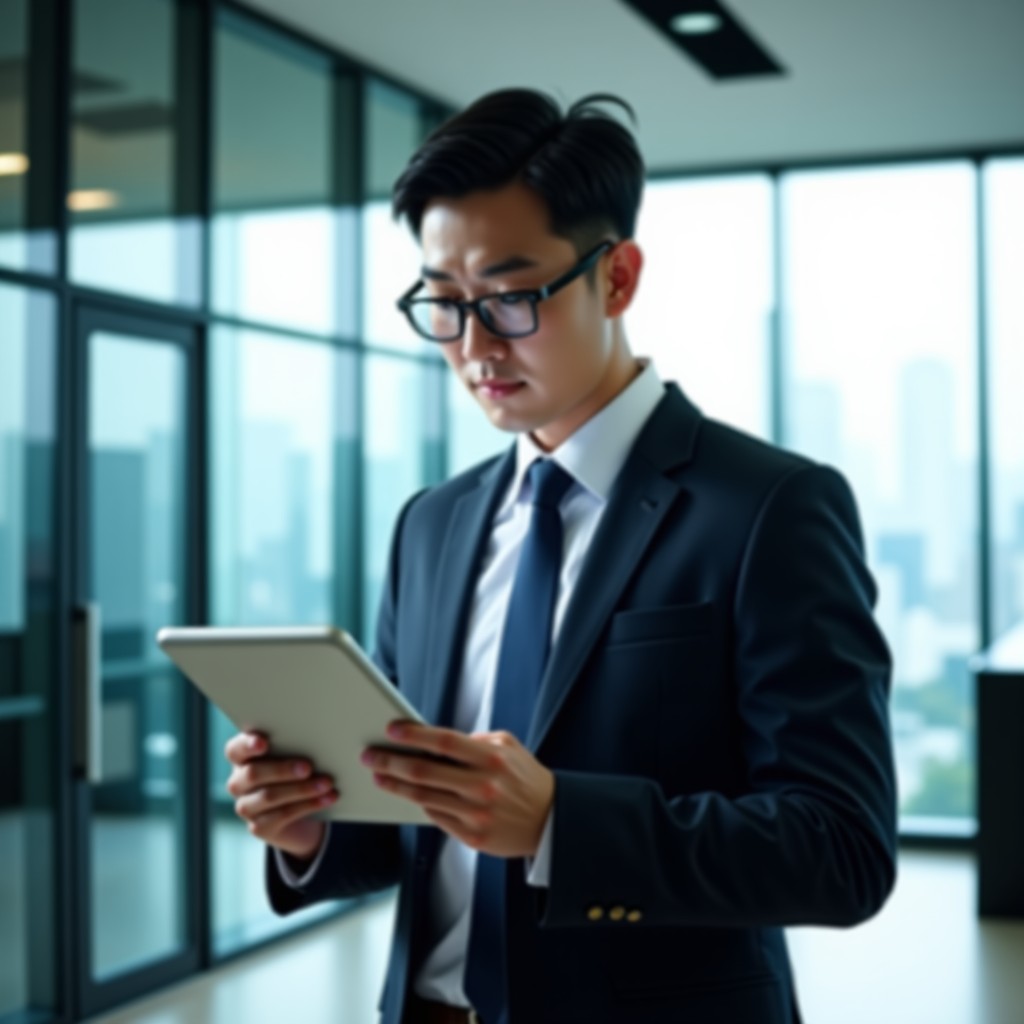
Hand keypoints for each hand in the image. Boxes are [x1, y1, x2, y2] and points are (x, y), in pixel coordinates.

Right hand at [224, 731, 338, 861]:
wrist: (299, 813)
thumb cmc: (295, 771)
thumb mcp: (293, 755)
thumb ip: (294, 745)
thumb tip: (322, 737)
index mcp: (242, 758)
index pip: (235, 750)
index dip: (247, 745)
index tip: (263, 743)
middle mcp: (238, 783)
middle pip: (252, 774)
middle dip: (282, 769)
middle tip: (308, 767)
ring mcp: (246, 807)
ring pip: (269, 796)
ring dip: (301, 789)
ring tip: (326, 783)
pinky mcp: (259, 827)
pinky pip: (283, 815)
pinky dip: (308, 805)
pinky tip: (326, 798)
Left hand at [363, 722, 554, 858]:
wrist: (551, 820)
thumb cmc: (526, 778)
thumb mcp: (509, 747)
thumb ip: (476, 740)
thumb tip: (437, 741)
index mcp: (492, 759)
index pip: (444, 742)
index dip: (415, 734)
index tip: (391, 729)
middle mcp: (482, 787)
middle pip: (424, 772)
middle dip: (391, 762)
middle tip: (370, 756)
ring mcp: (476, 815)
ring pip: (423, 797)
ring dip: (395, 786)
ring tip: (379, 777)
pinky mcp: (472, 837)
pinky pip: (436, 817)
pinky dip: (418, 804)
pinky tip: (406, 795)